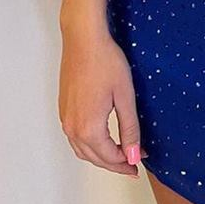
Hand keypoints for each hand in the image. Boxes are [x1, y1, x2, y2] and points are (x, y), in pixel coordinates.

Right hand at [59, 24, 148, 178]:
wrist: (83, 39)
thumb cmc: (105, 62)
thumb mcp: (125, 96)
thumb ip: (130, 129)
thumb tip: (134, 155)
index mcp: (89, 128)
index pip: (109, 157)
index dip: (127, 161)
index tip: (141, 161)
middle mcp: (72, 127)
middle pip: (94, 157)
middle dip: (114, 163)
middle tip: (133, 162)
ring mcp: (65, 118)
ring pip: (82, 150)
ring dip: (101, 156)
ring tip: (120, 154)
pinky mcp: (63, 109)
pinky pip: (75, 138)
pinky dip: (89, 145)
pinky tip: (103, 139)